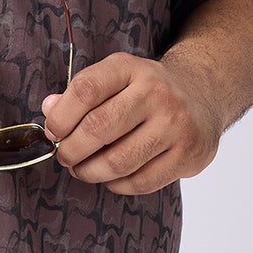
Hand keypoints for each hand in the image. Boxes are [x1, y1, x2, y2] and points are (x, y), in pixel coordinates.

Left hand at [41, 52, 222, 194]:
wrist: (202, 94)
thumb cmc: (146, 89)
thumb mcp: (116, 77)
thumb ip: (81, 92)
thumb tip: (49, 110)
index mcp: (130, 68)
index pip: (85, 90)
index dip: (60, 117)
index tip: (53, 132)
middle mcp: (156, 93)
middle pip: (98, 128)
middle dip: (71, 150)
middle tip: (65, 157)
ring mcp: (176, 125)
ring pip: (118, 161)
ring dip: (90, 172)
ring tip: (82, 169)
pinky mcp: (188, 155)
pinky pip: (140, 182)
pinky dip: (117, 184)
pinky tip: (112, 176)